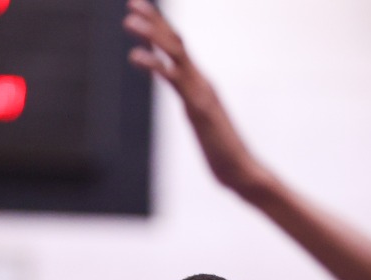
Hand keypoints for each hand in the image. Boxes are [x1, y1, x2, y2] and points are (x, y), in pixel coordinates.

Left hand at [123, 0, 271, 196]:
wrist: (242, 171)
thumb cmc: (222, 152)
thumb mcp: (199, 120)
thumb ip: (187, 99)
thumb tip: (174, 87)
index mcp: (200, 84)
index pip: (178, 46)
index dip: (159, 26)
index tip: (139, 8)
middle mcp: (201, 81)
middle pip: (176, 42)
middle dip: (154, 20)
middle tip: (132, 2)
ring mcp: (201, 92)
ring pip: (175, 54)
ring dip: (151, 34)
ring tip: (128, 21)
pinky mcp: (198, 107)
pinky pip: (175, 79)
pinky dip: (155, 64)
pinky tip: (135, 56)